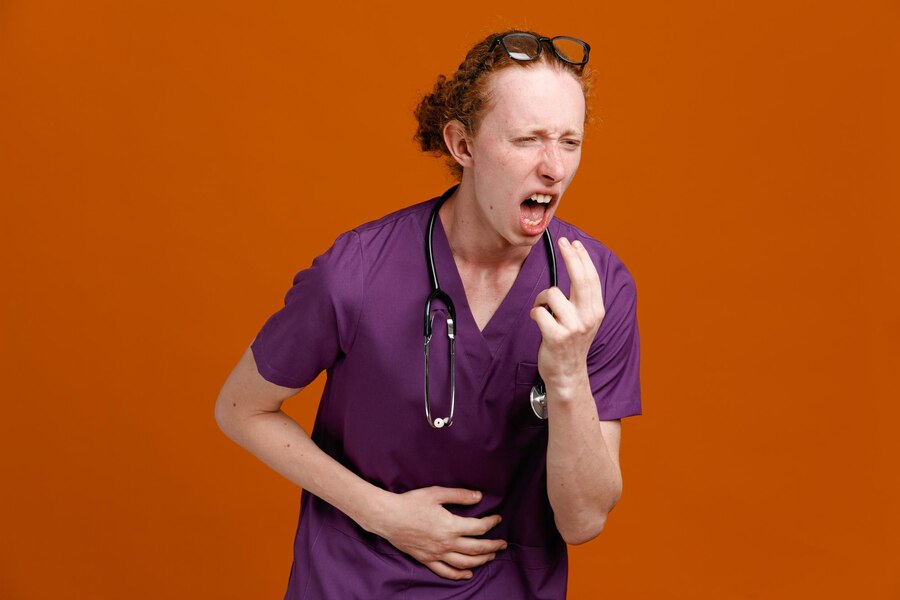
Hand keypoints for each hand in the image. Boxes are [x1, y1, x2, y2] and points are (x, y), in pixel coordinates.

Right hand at [370, 486, 506, 579]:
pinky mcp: (426, 559)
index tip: (498, 519)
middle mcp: (446, 543)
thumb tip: (479, 496)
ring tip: (491, 556)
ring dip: (481, 561)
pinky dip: (459, 575)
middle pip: (476, 549)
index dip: (491, 523)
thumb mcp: (436, 493)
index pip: (479, 528)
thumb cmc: (411, 502)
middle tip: (503, 544)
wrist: (388, 517)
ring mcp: (436, 554)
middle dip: (493, 546)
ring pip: (464, 562)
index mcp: (451, 525)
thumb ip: (459, 495)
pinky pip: (445, 572)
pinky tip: (468, 574)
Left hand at [530, 237, 605, 392]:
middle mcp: (588, 317)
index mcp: (596, 311)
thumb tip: (577, 266)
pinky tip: (539, 322)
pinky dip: (535, 313)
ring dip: (542, 299)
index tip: (574, 243)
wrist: (568, 374)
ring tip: (544, 311)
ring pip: (552, 294)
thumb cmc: (571, 342)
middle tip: (562, 242)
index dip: (582, 258)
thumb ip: (583, 298)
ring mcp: (573, 327)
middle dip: (570, 256)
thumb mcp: (585, 319)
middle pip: (580, 279)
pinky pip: (539, 312)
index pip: (591, 278)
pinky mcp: (556, 336)